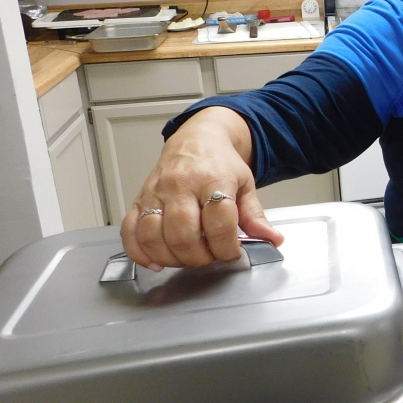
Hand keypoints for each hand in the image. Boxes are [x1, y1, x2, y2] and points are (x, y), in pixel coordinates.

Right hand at [120, 107, 282, 270]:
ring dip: (172, 257)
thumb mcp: (245, 184)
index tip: (232, 253)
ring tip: (187, 258)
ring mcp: (155, 192)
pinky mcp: (138, 199)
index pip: (219, 222)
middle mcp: (180, 185)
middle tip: (210, 256)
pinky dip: (139, 252)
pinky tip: (156, 261)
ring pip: (153, 235)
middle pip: (183, 234)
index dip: (227, 247)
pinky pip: (129, 231)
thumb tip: (273, 239)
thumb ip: (255, 215)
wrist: (196, 140)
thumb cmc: (220, 164)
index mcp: (212, 179)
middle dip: (199, 257)